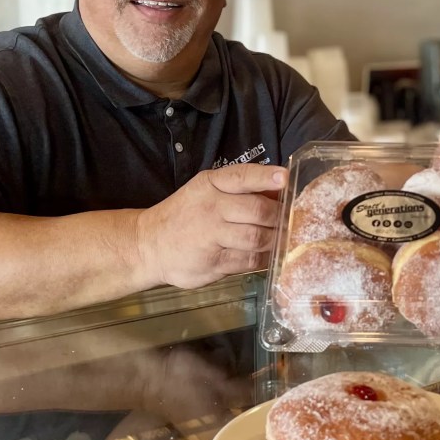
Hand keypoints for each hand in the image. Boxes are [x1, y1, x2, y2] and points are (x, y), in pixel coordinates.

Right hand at [135, 164, 287, 288]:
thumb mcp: (205, 191)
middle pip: (258, 210)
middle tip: (290, 221)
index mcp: (209, 185)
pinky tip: (267, 254)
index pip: (242, 176)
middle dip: (279, 217)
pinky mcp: (212, 263)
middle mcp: (210, 208)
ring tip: (281, 238)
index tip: (285, 179)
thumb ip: (239, 190)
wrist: (148, 244)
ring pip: (256, 238)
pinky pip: (249, 261)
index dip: (266, 177)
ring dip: (274, 239)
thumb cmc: (186, 215)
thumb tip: (280, 191)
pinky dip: (264, 258)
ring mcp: (210, 237)